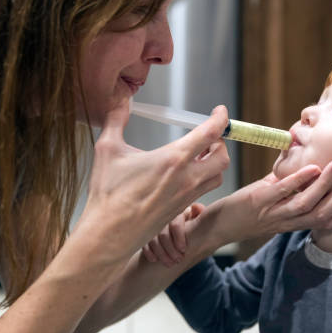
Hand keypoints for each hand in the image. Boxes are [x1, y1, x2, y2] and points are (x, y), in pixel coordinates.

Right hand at [74, 102, 229, 260]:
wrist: (109, 234)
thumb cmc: (108, 194)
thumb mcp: (108, 149)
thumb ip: (117, 118)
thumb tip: (121, 97)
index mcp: (174, 159)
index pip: (210, 133)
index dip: (221, 119)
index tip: (220, 112)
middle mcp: (187, 178)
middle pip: (223, 157)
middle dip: (221, 143)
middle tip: (209, 136)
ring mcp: (187, 196)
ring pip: (218, 176)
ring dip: (215, 162)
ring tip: (201, 154)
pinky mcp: (181, 209)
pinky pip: (204, 191)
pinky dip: (204, 179)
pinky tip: (186, 175)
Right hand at [142, 203, 204, 266]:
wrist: (182, 233)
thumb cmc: (193, 226)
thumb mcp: (198, 220)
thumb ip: (200, 215)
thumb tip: (198, 208)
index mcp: (179, 213)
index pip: (175, 223)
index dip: (178, 236)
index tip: (183, 249)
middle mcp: (165, 218)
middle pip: (163, 234)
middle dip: (170, 249)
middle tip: (178, 260)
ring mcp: (154, 227)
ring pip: (153, 240)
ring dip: (161, 254)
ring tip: (170, 263)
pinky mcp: (147, 235)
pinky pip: (145, 244)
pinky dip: (149, 252)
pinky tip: (154, 260)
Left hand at [203, 160, 331, 245]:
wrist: (217, 226)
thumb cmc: (245, 212)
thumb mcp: (271, 203)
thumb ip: (288, 188)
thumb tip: (304, 167)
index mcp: (291, 223)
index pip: (323, 223)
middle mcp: (285, 222)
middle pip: (320, 213)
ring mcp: (272, 213)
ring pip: (306, 203)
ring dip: (325, 185)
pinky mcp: (258, 202)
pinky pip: (282, 192)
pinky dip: (299, 181)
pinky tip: (312, 168)